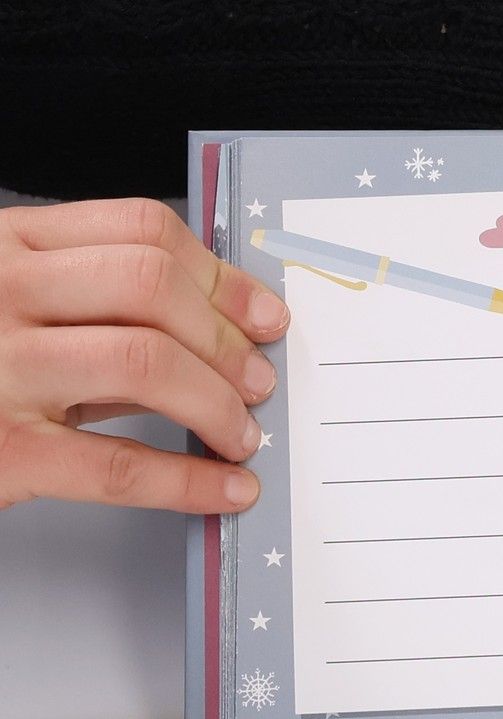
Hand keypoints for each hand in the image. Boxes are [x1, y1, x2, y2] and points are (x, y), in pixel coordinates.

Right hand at [0, 198, 287, 513]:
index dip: (220, 275)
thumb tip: (217, 328)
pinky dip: (189, 479)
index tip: (262, 314)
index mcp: (5, 245)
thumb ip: (89, 306)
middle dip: (224, 337)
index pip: (141, 231)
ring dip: (216, 402)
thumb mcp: (7, 307)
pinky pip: (120, 463)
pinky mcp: (0, 451)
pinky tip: (225, 487)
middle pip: (151, 287)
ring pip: (145, 361)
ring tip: (241, 431)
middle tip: (257, 378)